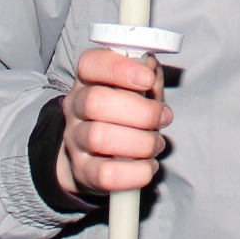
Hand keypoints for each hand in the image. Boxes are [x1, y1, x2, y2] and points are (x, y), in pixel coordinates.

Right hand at [57, 47, 170, 197]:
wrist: (95, 155)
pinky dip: (136, 172)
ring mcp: (76, 140)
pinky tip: (148, 165)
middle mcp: (75, 107)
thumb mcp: (134, 90)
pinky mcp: (83, 171)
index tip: (147, 78)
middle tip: (164, 118)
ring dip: (141, 142)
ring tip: (156, 144)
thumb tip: (150, 64)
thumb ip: (145, 75)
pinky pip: (106, 174)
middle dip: (140, 111)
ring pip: (100, 137)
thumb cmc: (123, 114)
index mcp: (88, 80)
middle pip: (95, 102)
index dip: (119, 68)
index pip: (90, 63)